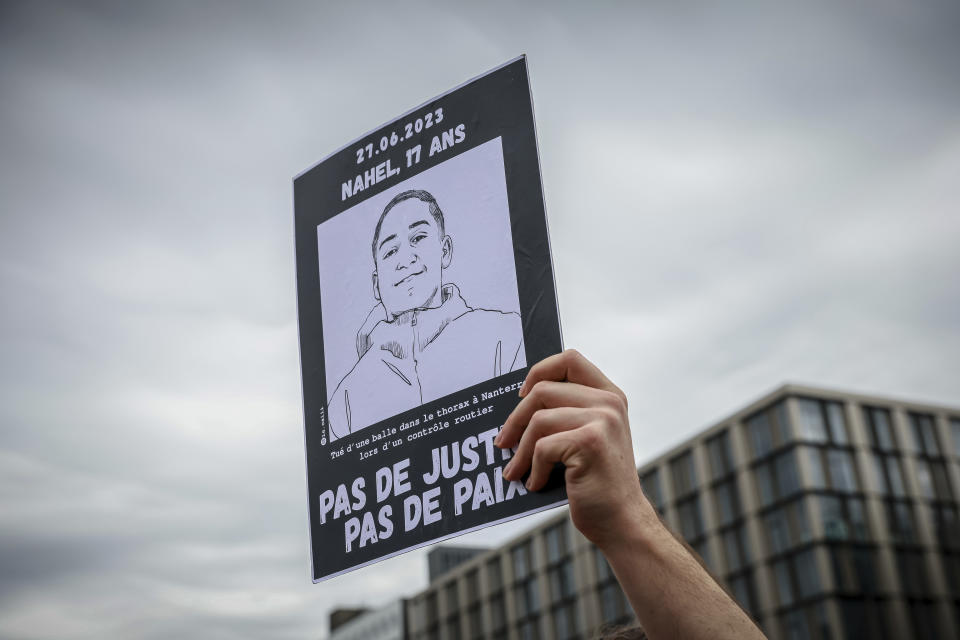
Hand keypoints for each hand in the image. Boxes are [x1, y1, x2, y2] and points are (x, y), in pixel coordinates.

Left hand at [495, 349, 656, 548]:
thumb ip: (566, 413)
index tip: (522, 396)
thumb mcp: (588, 438)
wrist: (622, 522)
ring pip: (538, 420)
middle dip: (515, 419)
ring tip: (515, 471)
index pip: (569, 359)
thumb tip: (518, 403)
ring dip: (520, 451)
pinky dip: (533, 470)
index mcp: (609, 395)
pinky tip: (535, 484)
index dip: (539, 371)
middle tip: (503, 442)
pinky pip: (543, 447)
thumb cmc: (597, 482)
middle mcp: (610, 402)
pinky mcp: (591, 442)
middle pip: (543, 390)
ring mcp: (603, 420)